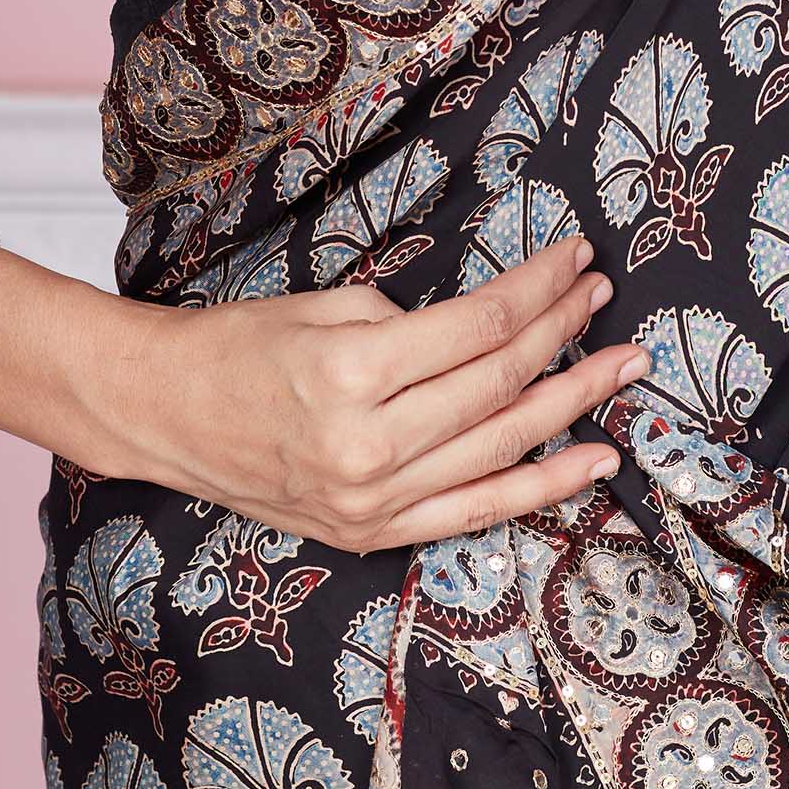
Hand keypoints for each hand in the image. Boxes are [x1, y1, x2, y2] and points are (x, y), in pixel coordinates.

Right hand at [102, 236, 643, 552]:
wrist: (165, 414)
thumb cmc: (239, 346)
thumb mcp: (323, 307)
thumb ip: (408, 322)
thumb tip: (487, 330)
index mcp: (353, 374)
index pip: (481, 327)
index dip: (540, 289)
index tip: (576, 256)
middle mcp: (369, 446)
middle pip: (501, 384)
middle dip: (568, 334)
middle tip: (606, 297)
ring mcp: (374, 500)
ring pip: (503, 449)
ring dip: (575, 405)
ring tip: (624, 367)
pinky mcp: (375, 532)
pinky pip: (477, 512)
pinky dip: (543, 489)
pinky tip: (596, 462)